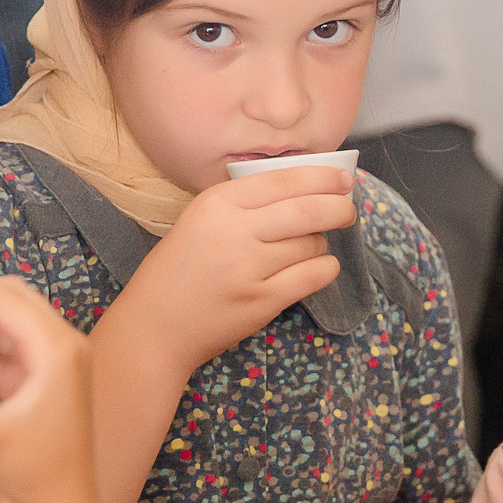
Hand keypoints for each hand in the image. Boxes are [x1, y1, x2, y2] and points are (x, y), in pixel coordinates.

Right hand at [113, 164, 353, 373]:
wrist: (155, 325)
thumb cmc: (180, 270)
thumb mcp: (200, 220)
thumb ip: (244, 203)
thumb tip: (305, 187)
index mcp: (217, 203)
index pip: (283, 179)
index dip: (321, 177)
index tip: (342, 180)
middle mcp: (234, 230)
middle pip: (307, 209)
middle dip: (338, 207)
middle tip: (348, 210)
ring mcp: (249, 267)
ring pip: (312, 243)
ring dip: (322, 243)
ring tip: (312, 246)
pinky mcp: (262, 301)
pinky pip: (313, 276)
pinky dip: (326, 269)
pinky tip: (321, 267)